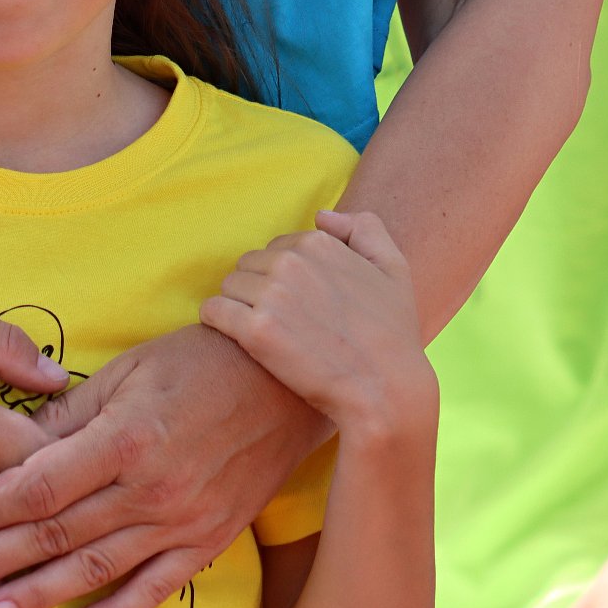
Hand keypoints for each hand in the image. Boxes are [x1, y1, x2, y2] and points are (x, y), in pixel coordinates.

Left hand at [0, 325, 329, 607]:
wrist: (285, 383)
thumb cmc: (199, 364)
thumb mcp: (126, 372)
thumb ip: (68, 414)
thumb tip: (11, 442)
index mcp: (127, 438)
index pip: (43, 484)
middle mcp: (152, 489)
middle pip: (58, 534)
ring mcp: (182, 522)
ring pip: (96, 570)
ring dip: (38, 596)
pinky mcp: (207, 542)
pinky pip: (153, 589)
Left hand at [200, 210, 435, 437]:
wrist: (386, 392)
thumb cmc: (393, 336)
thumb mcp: (395, 270)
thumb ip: (364, 229)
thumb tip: (321, 215)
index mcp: (318, 244)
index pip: (275, 248)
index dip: (284, 278)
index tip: (301, 304)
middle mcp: (291, 263)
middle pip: (247, 265)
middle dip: (258, 289)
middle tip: (283, 322)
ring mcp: (271, 296)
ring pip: (228, 287)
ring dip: (239, 307)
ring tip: (266, 334)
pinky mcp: (256, 331)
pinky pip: (213, 311)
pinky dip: (218, 322)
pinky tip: (238, 339)